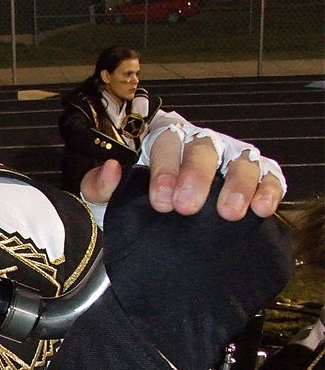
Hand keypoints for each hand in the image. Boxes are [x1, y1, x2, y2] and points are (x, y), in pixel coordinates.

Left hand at [80, 132, 284, 219]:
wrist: (167, 229)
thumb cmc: (141, 206)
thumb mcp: (112, 200)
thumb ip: (100, 186)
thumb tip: (110, 169)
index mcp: (165, 141)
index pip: (165, 142)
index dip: (164, 168)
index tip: (160, 199)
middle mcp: (201, 144)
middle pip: (203, 148)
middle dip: (196, 175)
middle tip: (187, 207)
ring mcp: (233, 157)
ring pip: (241, 159)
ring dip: (237, 184)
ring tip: (228, 213)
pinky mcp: (260, 175)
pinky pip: (269, 175)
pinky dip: (268, 189)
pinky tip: (261, 209)